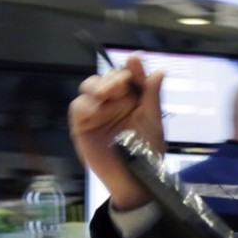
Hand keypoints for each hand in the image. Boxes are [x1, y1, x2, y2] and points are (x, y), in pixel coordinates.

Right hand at [68, 55, 164, 209]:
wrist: (133, 178)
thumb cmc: (147, 152)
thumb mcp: (153, 123)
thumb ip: (153, 97)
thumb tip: (159, 72)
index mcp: (134, 97)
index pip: (131, 76)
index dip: (134, 66)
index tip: (135, 59)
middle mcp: (114, 100)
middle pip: (108, 77)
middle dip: (113, 77)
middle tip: (120, 84)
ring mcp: (97, 111)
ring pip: (90, 86)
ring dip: (97, 86)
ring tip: (107, 94)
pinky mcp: (81, 124)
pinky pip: (78, 107)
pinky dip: (85, 104)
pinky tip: (96, 108)